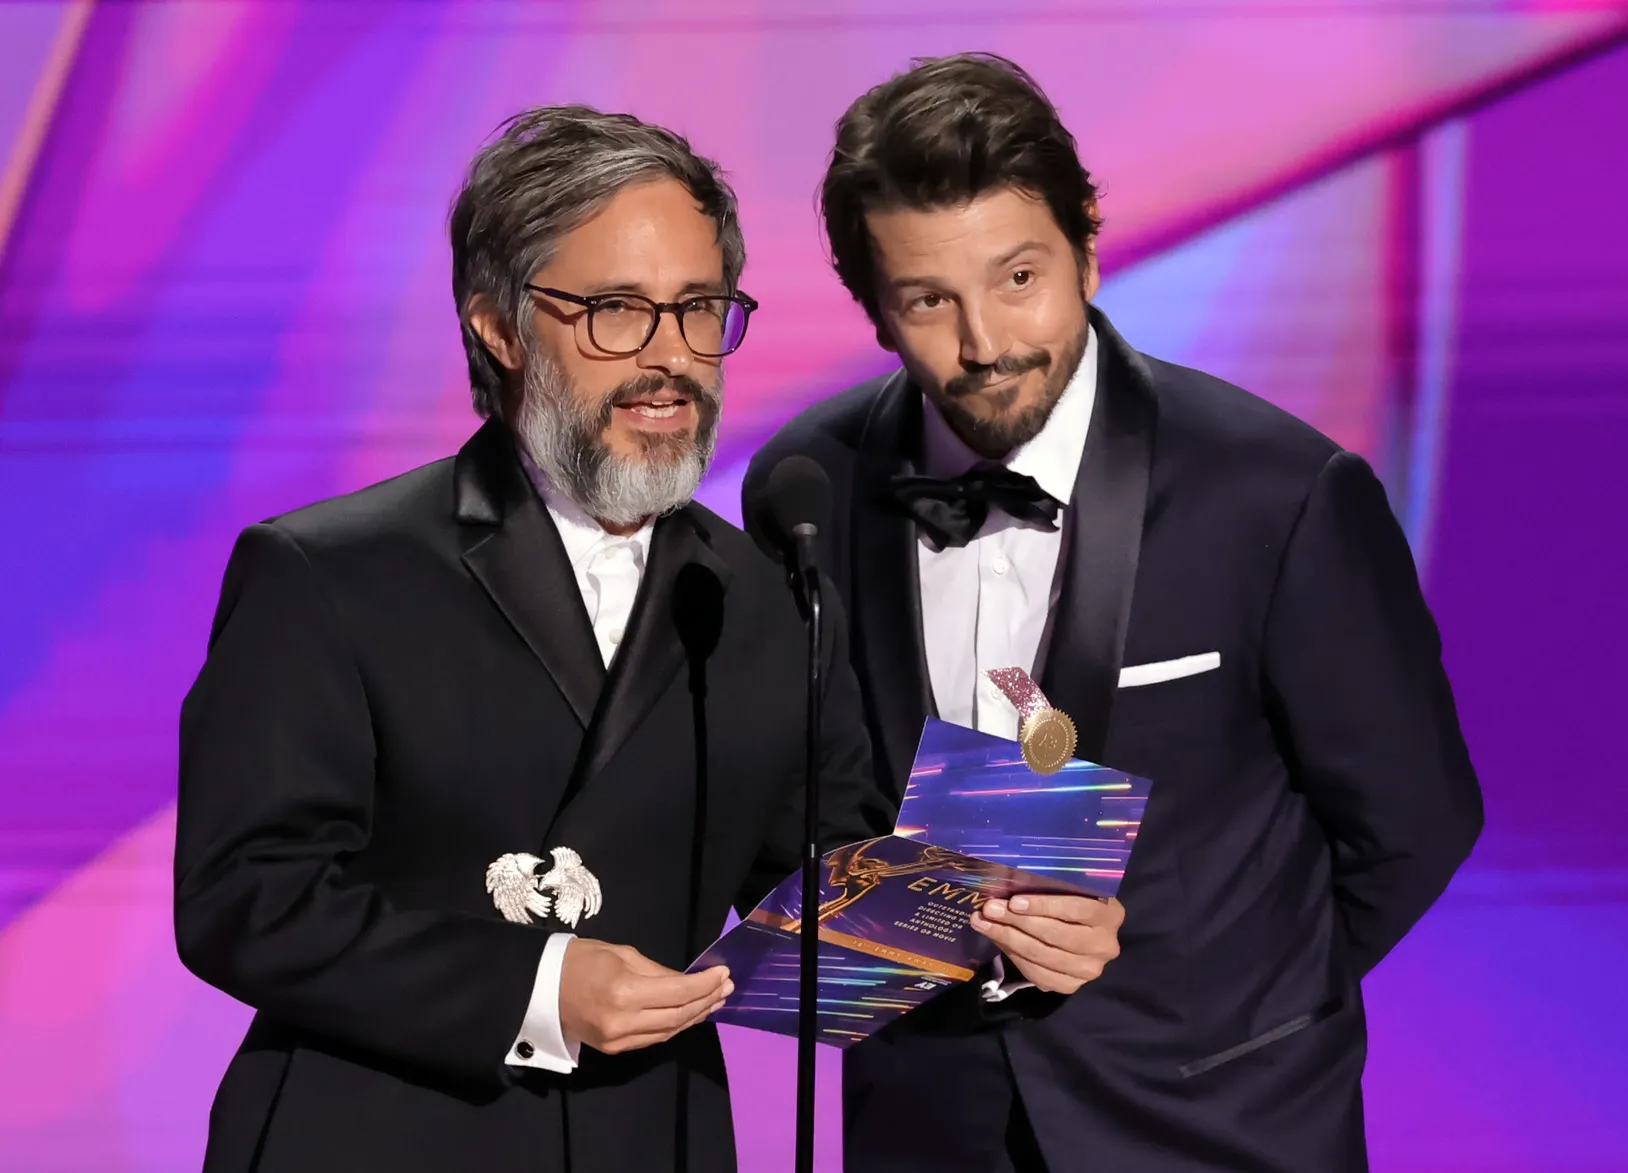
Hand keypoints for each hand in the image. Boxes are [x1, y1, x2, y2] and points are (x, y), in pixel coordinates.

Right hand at [558, 939, 731, 1054]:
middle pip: (678, 1016)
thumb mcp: (622, 954)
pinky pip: (653, 1039)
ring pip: (668, 1031)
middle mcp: (623, 1021)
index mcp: (624, 992)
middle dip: (706, 1001)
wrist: (541, 987)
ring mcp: (618, 1040)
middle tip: (726, 987)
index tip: (723, 973)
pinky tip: (689, 1013)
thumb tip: (688, 981)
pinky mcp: (614, 1049)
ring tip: (715, 1000)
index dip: (705, 985)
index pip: (678, 993)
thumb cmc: (580, 960)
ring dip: (695, 1016)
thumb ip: (658, 971)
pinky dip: (674, 1026)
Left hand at [970, 894, 1123, 994]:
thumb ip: (1052, 886)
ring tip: (982, 922)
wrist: (1087, 935)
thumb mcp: (1072, 889)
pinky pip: (1036, 973)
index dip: (1044, 905)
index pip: (1076, 909)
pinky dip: (1012, 955)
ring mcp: (1089, 970)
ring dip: (1007, 937)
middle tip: (990, 909)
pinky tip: (997, 939)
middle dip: (1017, 921)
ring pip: (1042, 955)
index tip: (1014, 901)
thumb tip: (1009, 884)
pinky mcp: (1070, 986)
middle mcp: (1104, 946)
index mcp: (1110, 915)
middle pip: (1055, 934)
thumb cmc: (1074, 902)